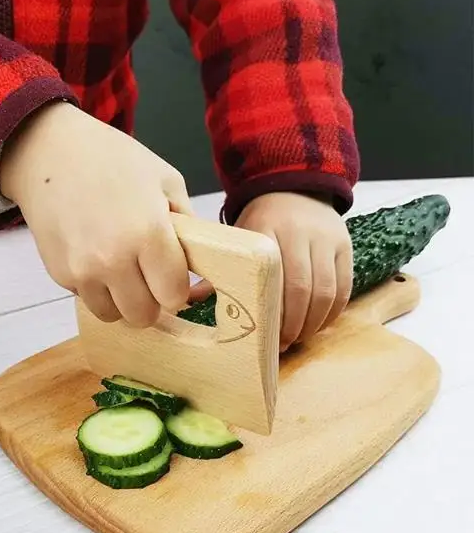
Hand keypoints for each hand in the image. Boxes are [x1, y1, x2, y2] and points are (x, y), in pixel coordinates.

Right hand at [0, 102, 192, 326]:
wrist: (50, 152)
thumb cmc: (111, 159)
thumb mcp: (165, 180)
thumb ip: (187, 224)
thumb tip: (199, 263)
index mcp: (149, 234)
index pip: (173, 295)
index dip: (178, 290)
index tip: (174, 278)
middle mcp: (114, 259)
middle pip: (143, 315)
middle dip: (151, 301)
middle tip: (149, 280)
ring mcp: (83, 271)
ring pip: (113, 315)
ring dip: (122, 301)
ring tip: (122, 273)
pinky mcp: (60, 274)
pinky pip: (87, 299)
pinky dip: (95, 288)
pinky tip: (94, 258)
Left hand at [192, 191, 352, 350]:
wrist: (292, 187)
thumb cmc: (259, 224)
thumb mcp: (237, 239)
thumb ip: (216, 271)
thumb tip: (187, 302)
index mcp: (264, 231)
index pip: (270, 279)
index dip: (270, 314)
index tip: (263, 338)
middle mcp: (299, 233)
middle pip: (301, 289)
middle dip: (292, 324)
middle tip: (281, 345)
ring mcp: (326, 239)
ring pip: (326, 291)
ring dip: (313, 322)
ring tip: (298, 338)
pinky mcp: (345, 246)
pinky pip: (344, 287)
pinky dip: (332, 312)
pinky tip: (317, 325)